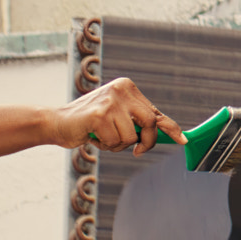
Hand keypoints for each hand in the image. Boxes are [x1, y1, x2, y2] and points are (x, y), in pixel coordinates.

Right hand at [47, 77, 185, 155]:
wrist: (57, 122)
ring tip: (102, 137)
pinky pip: (116, 141)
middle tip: (137, 151)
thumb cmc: (89, 123)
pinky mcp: (100, 114)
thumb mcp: (117, 117)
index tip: (183, 139)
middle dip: (146, 142)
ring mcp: (110, 101)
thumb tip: (167, 132)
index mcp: (127, 88)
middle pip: (149, 123)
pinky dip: (106, 146)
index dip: (170, 127)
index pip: (155, 111)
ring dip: (118, 145)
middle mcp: (121, 89)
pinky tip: (93, 137)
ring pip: (131, 137)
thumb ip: (138, 122)